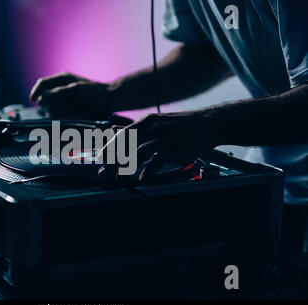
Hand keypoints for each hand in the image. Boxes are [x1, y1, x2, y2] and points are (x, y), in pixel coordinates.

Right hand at [30, 72, 114, 119]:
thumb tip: (44, 97)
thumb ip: (59, 92)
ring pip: (49, 107)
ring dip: (55, 111)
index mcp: (61, 79)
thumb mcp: (76, 89)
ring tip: (70, 111)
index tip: (32, 100)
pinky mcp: (67, 109)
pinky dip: (60, 116)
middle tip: (59, 108)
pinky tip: (70, 115)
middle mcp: (60, 88)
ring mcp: (63, 99)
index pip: (42, 84)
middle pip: (44, 97)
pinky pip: (57, 114)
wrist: (109, 99)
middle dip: (47, 104)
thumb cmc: (94, 92)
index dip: (35, 91)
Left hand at [98, 112, 216, 181]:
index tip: (98, 160)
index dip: (108, 148)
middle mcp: (151, 127)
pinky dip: (148, 170)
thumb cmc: (183, 126)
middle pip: (124, 144)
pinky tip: (140, 179)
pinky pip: (157, 159)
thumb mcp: (157, 123)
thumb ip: (135, 129)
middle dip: (110, 160)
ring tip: (113, 177)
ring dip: (122, 165)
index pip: (121, 135)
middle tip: (102, 174)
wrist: (210, 123)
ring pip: (136, 151)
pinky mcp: (174, 146)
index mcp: (146, 122)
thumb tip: (114, 128)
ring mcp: (162, 136)